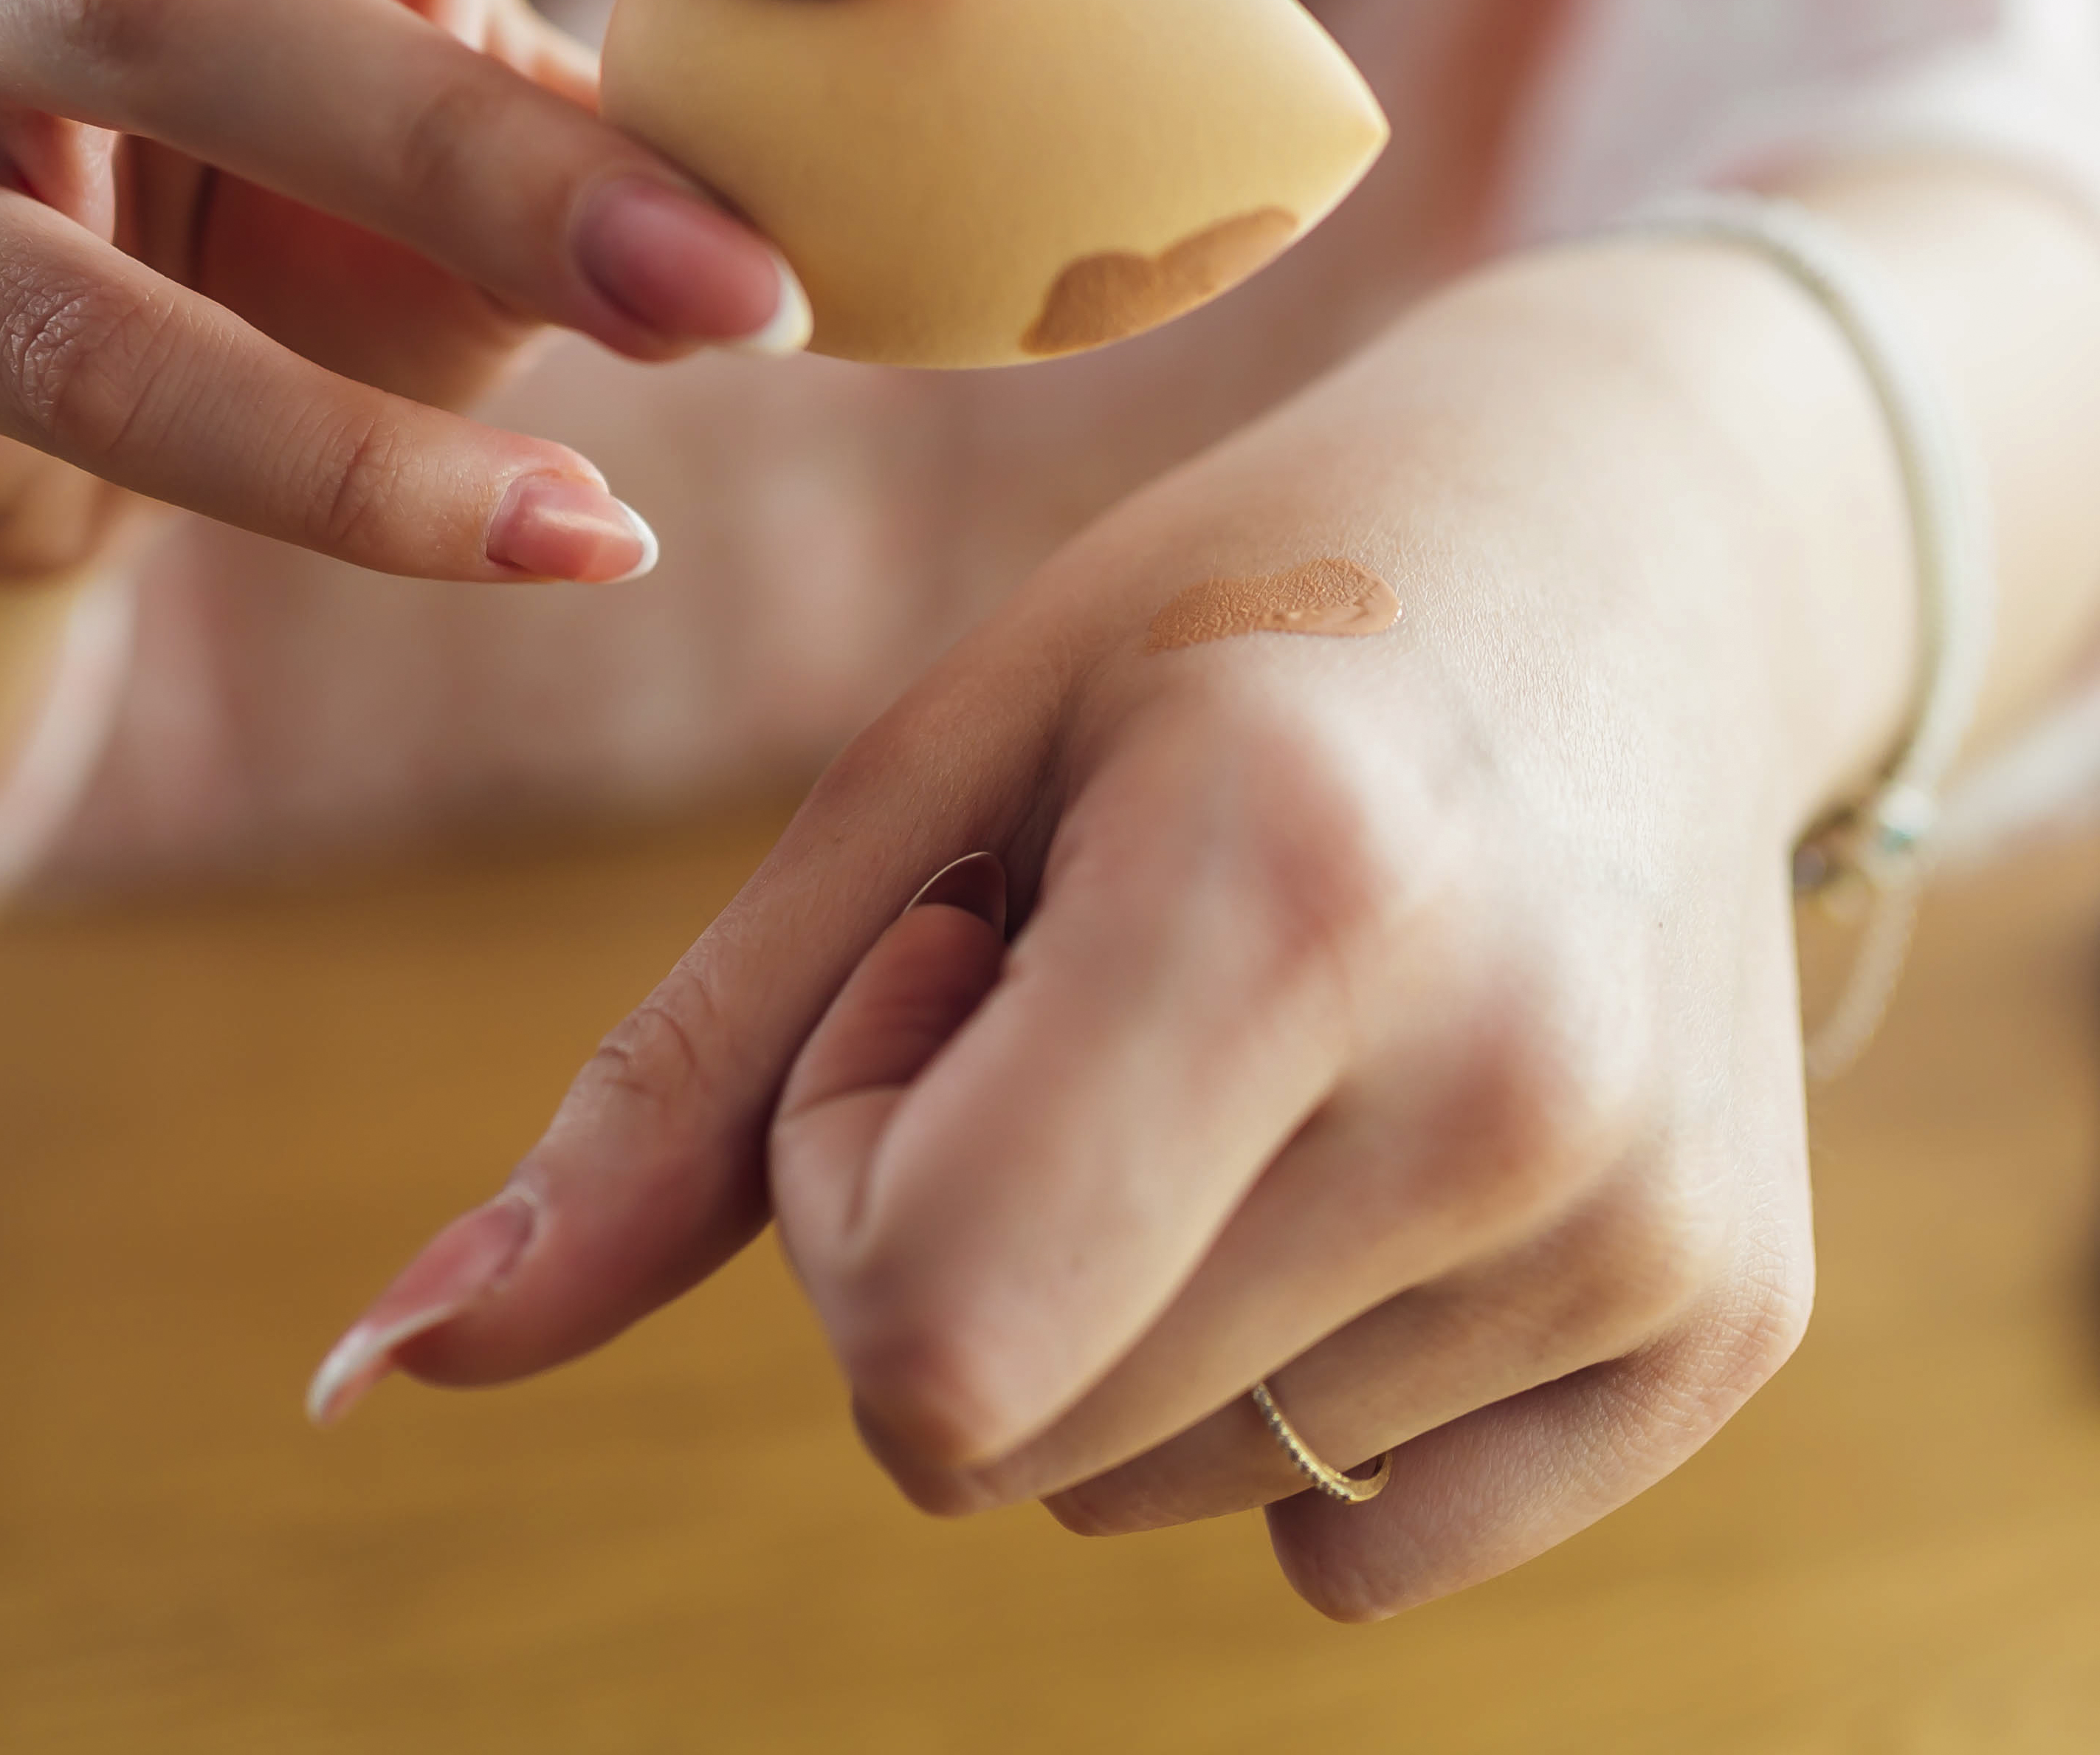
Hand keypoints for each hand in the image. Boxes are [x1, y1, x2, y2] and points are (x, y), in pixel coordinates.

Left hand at [313, 241, 1910, 1616]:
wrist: (1648, 552)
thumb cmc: (1228, 624)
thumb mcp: (932, 779)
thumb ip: (670, 1099)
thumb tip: (366, 1374)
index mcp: (1290, 884)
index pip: (929, 1346)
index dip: (858, 1178)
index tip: (953, 963)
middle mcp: (1504, 1080)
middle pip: (1023, 1445)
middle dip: (970, 1241)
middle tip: (1108, 980)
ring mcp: (1640, 1219)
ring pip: (1173, 1493)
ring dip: (1141, 1302)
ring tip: (1271, 1032)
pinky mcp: (1733, 1318)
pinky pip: (1366, 1548)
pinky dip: (1310, 1391)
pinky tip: (1395, 1141)